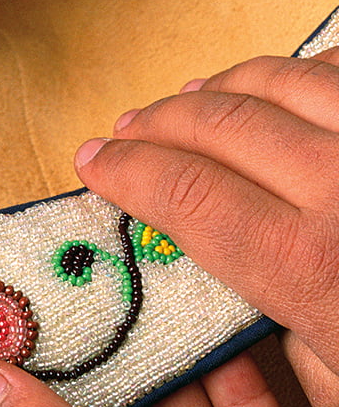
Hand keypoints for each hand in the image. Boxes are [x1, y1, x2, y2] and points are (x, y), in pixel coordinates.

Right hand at [73, 48, 338, 406]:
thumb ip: (283, 332)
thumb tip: (248, 285)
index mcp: (314, 267)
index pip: (189, 195)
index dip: (128, 171)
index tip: (91, 161)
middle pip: (225, 125)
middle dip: (160, 121)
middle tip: (123, 127)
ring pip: (287, 82)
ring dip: (222, 87)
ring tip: (186, 99)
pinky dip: (301, 74)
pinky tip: (276, 87)